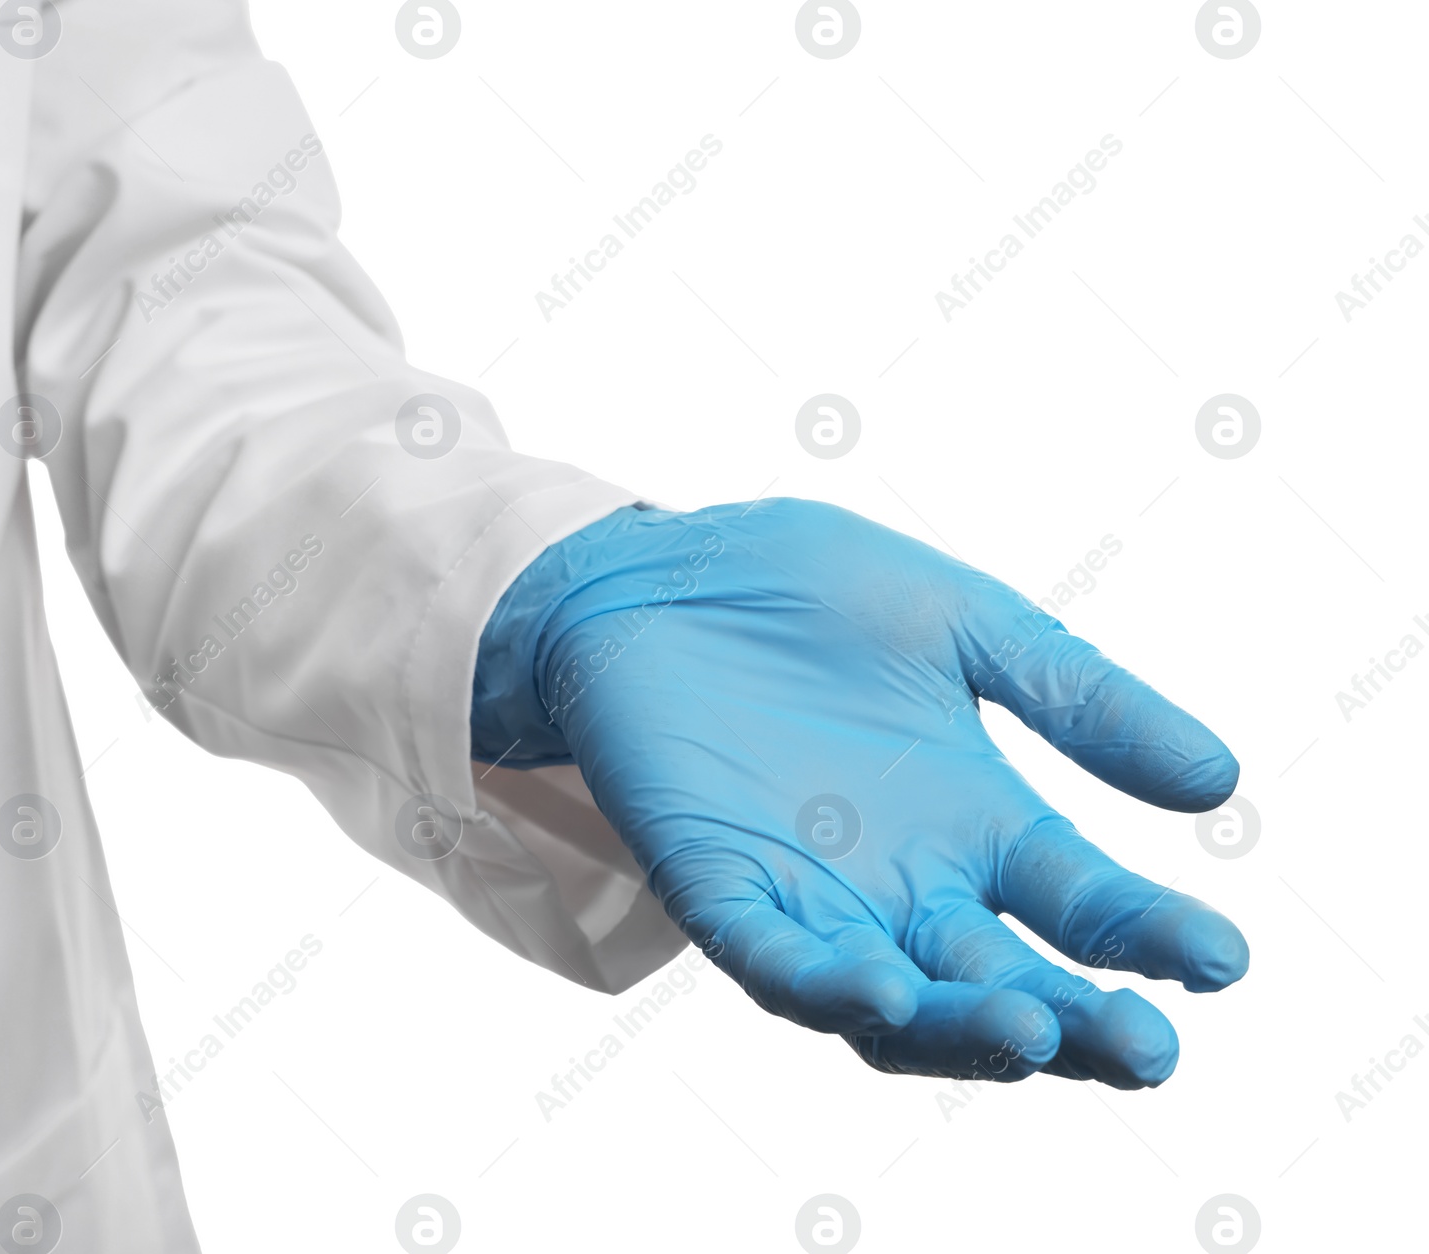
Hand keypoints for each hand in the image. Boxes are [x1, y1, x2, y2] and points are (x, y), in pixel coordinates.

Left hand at [472, 499, 1248, 1087]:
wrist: (667, 567)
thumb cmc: (809, 592)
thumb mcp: (965, 628)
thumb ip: (1077, 698)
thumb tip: (1220, 781)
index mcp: (975, 820)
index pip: (1080, 905)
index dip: (1151, 938)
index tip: (1222, 958)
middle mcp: (903, 881)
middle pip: (1000, 983)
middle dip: (1074, 1025)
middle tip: (1144, 1045)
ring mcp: (811, 893)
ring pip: (894, 1005)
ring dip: (960, 1029)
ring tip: (1029, 1026)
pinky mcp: (720, 884)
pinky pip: (772, 960)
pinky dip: (823, 985)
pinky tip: (880, 991)